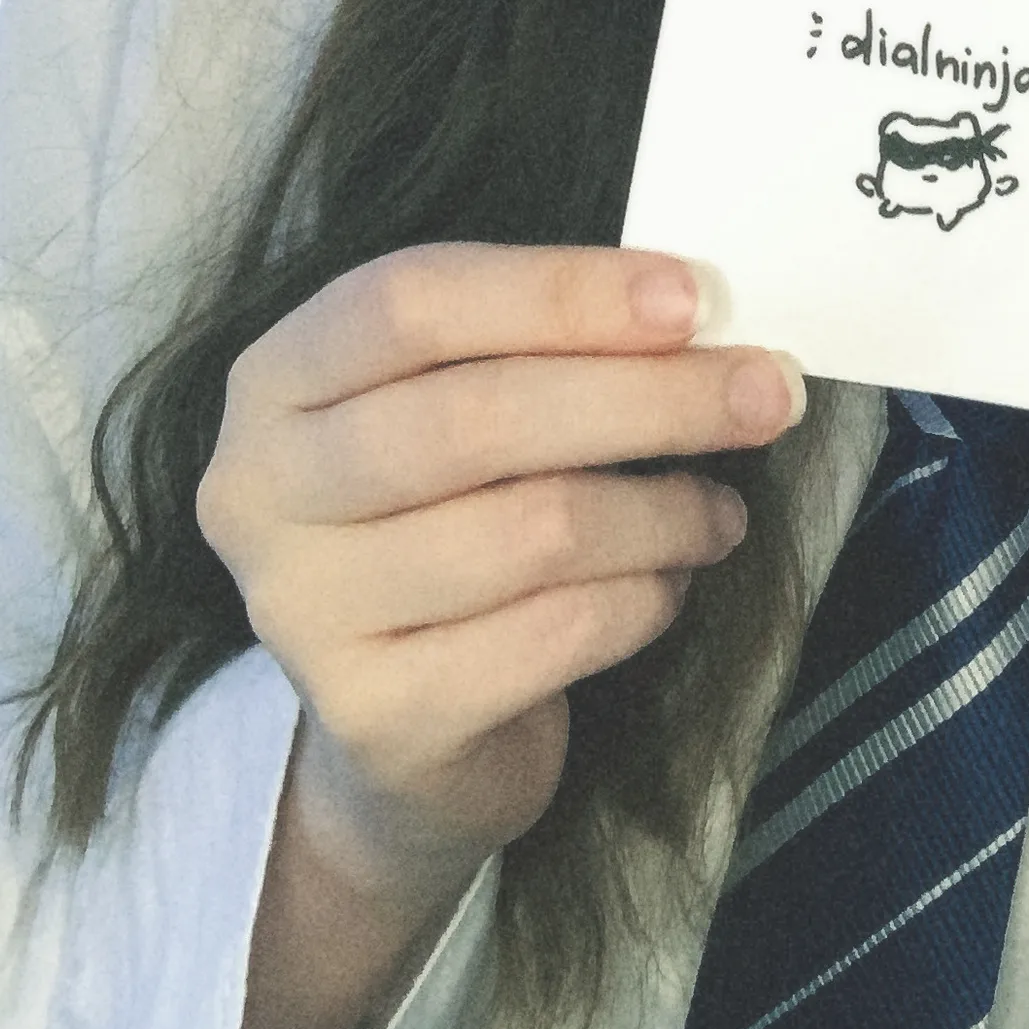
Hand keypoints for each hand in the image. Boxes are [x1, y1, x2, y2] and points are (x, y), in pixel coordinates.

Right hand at [195, 242, 803, 913]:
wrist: (408, 737)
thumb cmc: (456, 519)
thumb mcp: (466, 405)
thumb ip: (544, 345)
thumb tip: (704, 313)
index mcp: (278, 377)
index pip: (410, 300)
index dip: (561, 291)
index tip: (694, 297)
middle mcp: (261, 490)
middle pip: (478, 417)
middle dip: (650, 397)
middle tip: (766, 393)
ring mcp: (304, 613)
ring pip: (533, 531)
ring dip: (664, 509)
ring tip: (719, 508)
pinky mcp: (375, 716)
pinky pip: (554, 633)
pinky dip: (642, 598)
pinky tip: (669, 582)